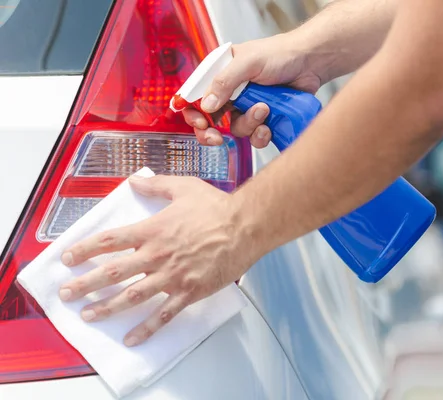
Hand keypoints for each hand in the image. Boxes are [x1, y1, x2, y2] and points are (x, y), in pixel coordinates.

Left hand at [58, 175, 256, 346]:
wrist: (246, 226)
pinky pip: (164, 313)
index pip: (111, 240)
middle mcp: (158, 255)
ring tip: (88, 315)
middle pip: (114, 272)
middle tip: (67, 293)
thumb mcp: (184, 188)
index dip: (85, 249)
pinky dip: (147, 327)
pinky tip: (132, 337)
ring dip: (108, 307)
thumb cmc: (217, 207)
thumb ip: (156, 185)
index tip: (68, 257)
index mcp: (153, 230)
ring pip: (133, 295)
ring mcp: (173, 276)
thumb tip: (134, 181)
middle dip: (86, 283)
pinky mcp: (189, 291)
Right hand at [183, 33, 322, 147]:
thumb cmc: (280, 54)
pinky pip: (255, 137)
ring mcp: (247, 107)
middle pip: (210, 121)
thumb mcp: (248, 61)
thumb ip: (225, 81)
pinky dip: (261, 135)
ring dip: (249, 124)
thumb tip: (207, 105)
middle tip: (216, 138)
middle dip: (211, 133)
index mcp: (221, 75)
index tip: (200, 123)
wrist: (311, 63)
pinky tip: (270, 125)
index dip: (193, 113)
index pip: (196, 96)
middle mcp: (231, 93)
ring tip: (264, 109)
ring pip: (236, 129)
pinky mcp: (264, 120)